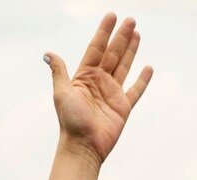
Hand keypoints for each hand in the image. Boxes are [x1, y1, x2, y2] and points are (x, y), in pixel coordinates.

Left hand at [45, 12, 152, 163]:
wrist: (83, 146)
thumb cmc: (70, 122)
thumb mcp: (62, 93)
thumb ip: (59, 71)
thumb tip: (48, 54)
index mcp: (85, 76)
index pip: (96, 48)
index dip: (104, 32)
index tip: (111, 16)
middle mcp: (99, 82)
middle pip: (113, 53)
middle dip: (121, 36)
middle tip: (130, 20)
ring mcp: (112, 94)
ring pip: (124, 66)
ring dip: (131, 50)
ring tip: (137, 33)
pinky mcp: (123, 107)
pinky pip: (135, 90)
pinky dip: (142, 79)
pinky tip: (148, 68)